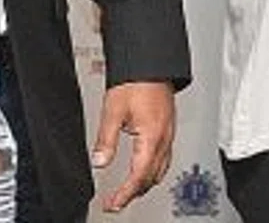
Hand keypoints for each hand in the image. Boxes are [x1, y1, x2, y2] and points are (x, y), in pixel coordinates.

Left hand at [91, 80, 176, 209]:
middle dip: (133, 193)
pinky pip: (164, 158)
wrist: (151, 64)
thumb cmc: (136, 82)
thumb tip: (99, 161)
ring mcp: (168, 134)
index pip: (139, 176)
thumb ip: (106, 139)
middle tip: (115, 202)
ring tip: (128, 192)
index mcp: (152, 137)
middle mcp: (164, 138)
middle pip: (151, 177)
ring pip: (160, 170)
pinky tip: (144, 170)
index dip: (125, 193)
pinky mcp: (168, 129)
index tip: (112, 204)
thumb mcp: (114, 110)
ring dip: (144, 184)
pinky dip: (152, 171)